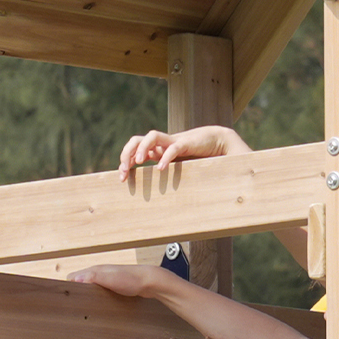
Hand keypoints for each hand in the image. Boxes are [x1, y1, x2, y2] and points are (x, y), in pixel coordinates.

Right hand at [67, 260, 157, 297]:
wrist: (150, 282)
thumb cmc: (132, 280)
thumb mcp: (110, 279)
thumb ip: (93, 277)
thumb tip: (75, 279)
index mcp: (94, 270)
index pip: (72, 278)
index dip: (68, 287)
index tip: (68, 299)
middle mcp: (98, 273)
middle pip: (79, 283)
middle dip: (76, 293)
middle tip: (76, 306)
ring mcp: (105, 279)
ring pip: (88, 288)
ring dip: (86, 296)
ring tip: (85, 307)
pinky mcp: (112, 286)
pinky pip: (98, 291)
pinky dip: (94, 297)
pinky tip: (97, 305)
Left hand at [115, 122, 246, 180]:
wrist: (217, 142)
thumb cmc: (197, 158)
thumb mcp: (177, 170)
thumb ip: (166, 178)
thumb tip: (155, 201)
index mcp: (157, 150)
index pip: (134, 149)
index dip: (125, 160)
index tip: (122, 178)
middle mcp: (162, 144)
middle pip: (137, 140)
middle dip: (127, 154)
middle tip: (123, 171)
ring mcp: (173, 141)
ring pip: (151, 136)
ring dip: (142, 148)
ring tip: (139, 162)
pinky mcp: (186, 143)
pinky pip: (173, 147)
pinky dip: (165, 157)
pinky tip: (161, 169)